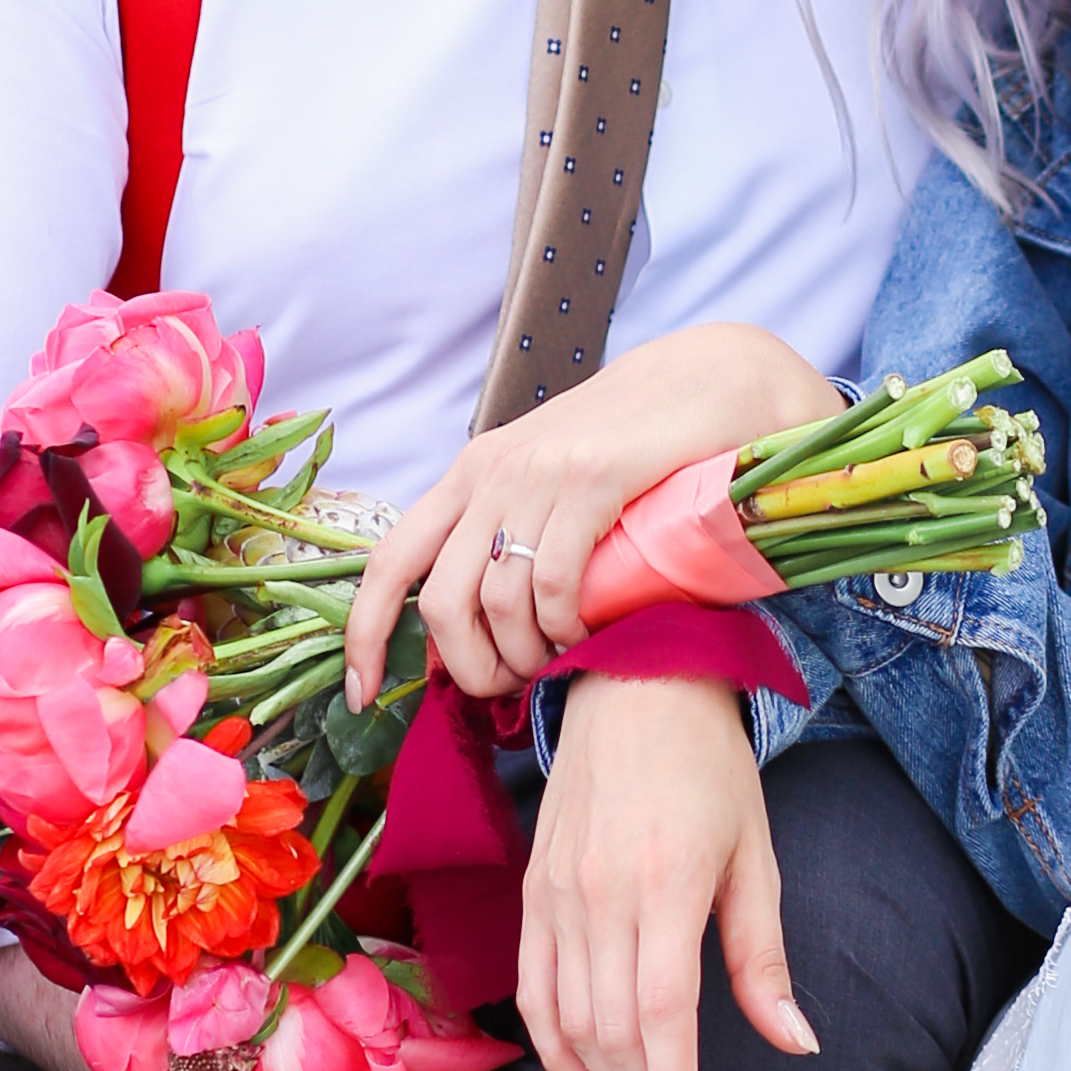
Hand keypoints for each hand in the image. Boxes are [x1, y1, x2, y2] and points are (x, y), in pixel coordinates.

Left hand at [343, 321, 836, 706]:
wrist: (709, 377)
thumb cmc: (635, 445)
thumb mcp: (552, 480)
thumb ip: (513, 532)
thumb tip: (484, 626)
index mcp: (470, 476)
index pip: (389, 562)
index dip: (364, 634)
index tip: (361, 694)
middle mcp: (492, 472)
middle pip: (442, 603)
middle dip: (470, 669)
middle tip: (510, 690)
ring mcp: (541, 472)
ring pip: (498, 600)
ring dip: (525, 657)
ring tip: (557, 665)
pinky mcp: (595, 477)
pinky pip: (555, 581)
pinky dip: (565, 628)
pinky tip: (588, 635)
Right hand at [521, 677, 808, 1070]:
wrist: (633, 680)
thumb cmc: (709, 766)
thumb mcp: (757, 857)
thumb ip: (764, 959)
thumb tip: (796, 1044)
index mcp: (665, 885)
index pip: (662, 1021)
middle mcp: (599, 895)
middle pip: (610, 1037)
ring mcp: (554, 895)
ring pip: (565, 1023)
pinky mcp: (531, 892)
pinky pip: (531, 989)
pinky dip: (554, 1047)